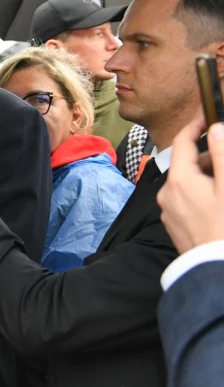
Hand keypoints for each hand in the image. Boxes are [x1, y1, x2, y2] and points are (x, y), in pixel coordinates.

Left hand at [158, 117, 223, 253]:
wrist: (215, 270)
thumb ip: (222, 156)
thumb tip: (216, 128)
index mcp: (180, 181)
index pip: (182, 142)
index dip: (196, 126)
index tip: (209, 116)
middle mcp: (168, 194)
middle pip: (189, 163)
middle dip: (211, 156)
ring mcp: (169, 211)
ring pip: (189, 182)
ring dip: (210, 176)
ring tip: (223, 183)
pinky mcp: (175, 225)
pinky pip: (188, 199)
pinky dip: (204, 193)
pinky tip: (220, 201)